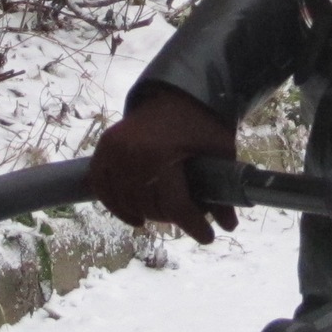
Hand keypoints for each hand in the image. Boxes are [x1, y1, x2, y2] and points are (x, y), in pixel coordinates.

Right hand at [89, 84, 238, 244]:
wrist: (173, 93)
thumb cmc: (199, 121)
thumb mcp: (219, 151)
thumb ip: (223, 187)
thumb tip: (229, 226)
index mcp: (161, 155)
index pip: (174, 205)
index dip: (193, 226)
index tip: (208, 238)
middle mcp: (131, 155)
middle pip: (150, 206)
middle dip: (171, 218)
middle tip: (187, 220)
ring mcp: (113, 151)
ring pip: (125, 201)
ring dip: (145, 214)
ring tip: (163, 216)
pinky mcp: (104, 148)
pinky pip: (101, 186)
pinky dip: (115, 204)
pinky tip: (133, 216)